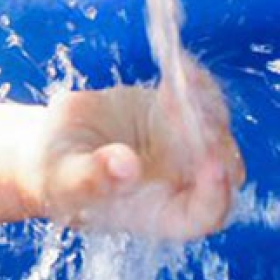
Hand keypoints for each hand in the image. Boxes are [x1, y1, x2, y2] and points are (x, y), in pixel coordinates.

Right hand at [32, 67, 244, 241]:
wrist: (55, 145)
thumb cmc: (57, 178)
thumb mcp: (65, 182)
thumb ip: (92, 179)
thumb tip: (126, 166)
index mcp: (162, 214)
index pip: (205, 215)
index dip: (216, 194)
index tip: (212, 166)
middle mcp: (184, 185)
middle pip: (224, 167)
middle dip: (212, 138)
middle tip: (182, 110)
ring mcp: (186, 150)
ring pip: (218, 127)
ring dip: (203, 103)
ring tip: (174, 84)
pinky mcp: (180, 116)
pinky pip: (203, 98)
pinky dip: (196, 81)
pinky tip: (177, 64)